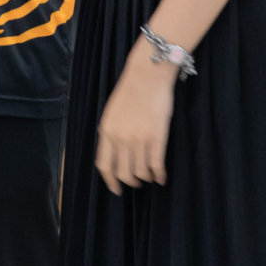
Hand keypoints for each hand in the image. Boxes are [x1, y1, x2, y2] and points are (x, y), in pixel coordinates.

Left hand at [94, 38, 177, 194]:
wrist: (147, 76)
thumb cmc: (130, 91)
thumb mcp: (112, 113)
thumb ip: (111, 133)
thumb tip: (114, 153)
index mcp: (106, 131)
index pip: (104, 165)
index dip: (110, 181)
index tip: (116, 189)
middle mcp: (120, 138)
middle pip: (123, 172)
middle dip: (130, 182)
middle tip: (136, 183)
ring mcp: (139, 139)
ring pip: (140, 172)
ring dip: (145, 178)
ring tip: (149, 177)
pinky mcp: (157, 137)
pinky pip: (156, 165)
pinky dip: (159, 175)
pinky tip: (161, 177)